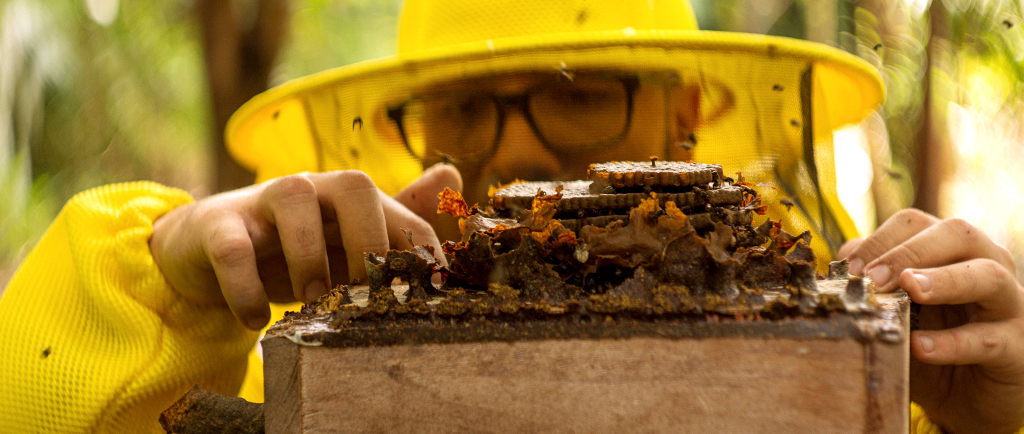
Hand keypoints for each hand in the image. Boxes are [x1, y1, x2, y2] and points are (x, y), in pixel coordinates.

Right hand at [149, 165, 461, 330]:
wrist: (207, 246)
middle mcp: (312, 189)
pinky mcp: (216, 227)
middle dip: (370, 240)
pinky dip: (246, 287)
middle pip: (354, 185)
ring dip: (309, 256)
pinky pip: (231, 247)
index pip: (404, 215)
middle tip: (363, 293)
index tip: (431, 299)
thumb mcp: (345, 240)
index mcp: (350, 199)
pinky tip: (256, 320)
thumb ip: (395, 217)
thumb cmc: (291, 245)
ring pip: (293, 198)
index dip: (424, 256)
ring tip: (311, 302)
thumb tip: (453, 175)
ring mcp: (261, 202)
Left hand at [839, 209, 1023, 433]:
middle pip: (957, 233)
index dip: (881, 240)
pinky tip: (921, 347)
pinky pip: (990, 338)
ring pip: (987, 275)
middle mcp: (986, 264)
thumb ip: (873, 286)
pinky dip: (954, 342)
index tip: (848, 269)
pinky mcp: (1018, 345)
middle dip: (910, 252)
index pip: (916, 224)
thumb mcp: (894, 313)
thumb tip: (843, 259)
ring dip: (945, 280)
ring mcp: (1008, 303)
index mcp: (950, 250)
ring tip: (910, 291)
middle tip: (874, 279)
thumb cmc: (928, 343)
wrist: (968, 399)